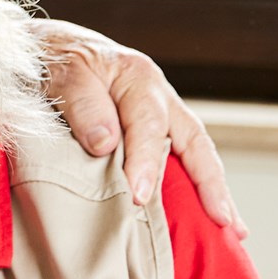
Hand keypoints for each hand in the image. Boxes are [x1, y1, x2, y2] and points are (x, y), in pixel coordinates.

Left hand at [33, 19, 246, 237]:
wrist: (46, 49)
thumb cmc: (53, 59)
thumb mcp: (62, 73)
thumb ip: (83, 105)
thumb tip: (106, 144)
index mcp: (138, 79)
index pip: (148, 126)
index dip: (146, 163)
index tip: (139, 196)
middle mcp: (158, 96)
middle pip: (194, 142)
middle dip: (210, 184)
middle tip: (222, 222)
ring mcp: (159, 115)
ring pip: (195, 153)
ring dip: (213, 191)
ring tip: (231, 229)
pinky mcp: (149, 132)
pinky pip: (177, 160)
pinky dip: (192, 187)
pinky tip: (201, 216)